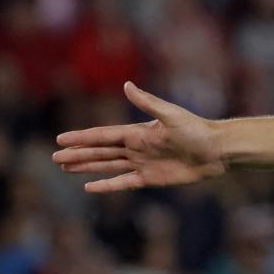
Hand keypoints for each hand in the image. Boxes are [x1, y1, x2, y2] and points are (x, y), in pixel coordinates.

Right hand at [52, 82, 225, 192]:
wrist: (217, 151)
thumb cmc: (197, 130)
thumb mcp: (171, 115)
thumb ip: (148, 103)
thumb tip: (126, 86)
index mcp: (137, 132)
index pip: (102, 135)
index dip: (82, 138)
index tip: (61, 140)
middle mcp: (136, 148)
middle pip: (100, 152)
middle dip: (78, 154)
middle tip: (55, 158)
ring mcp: (143, 164)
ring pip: (108, 166)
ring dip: (87, 167)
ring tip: (66, 168)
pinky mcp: (152, 179)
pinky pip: (124, 182)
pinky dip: (108, 185)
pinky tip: (90, 187)